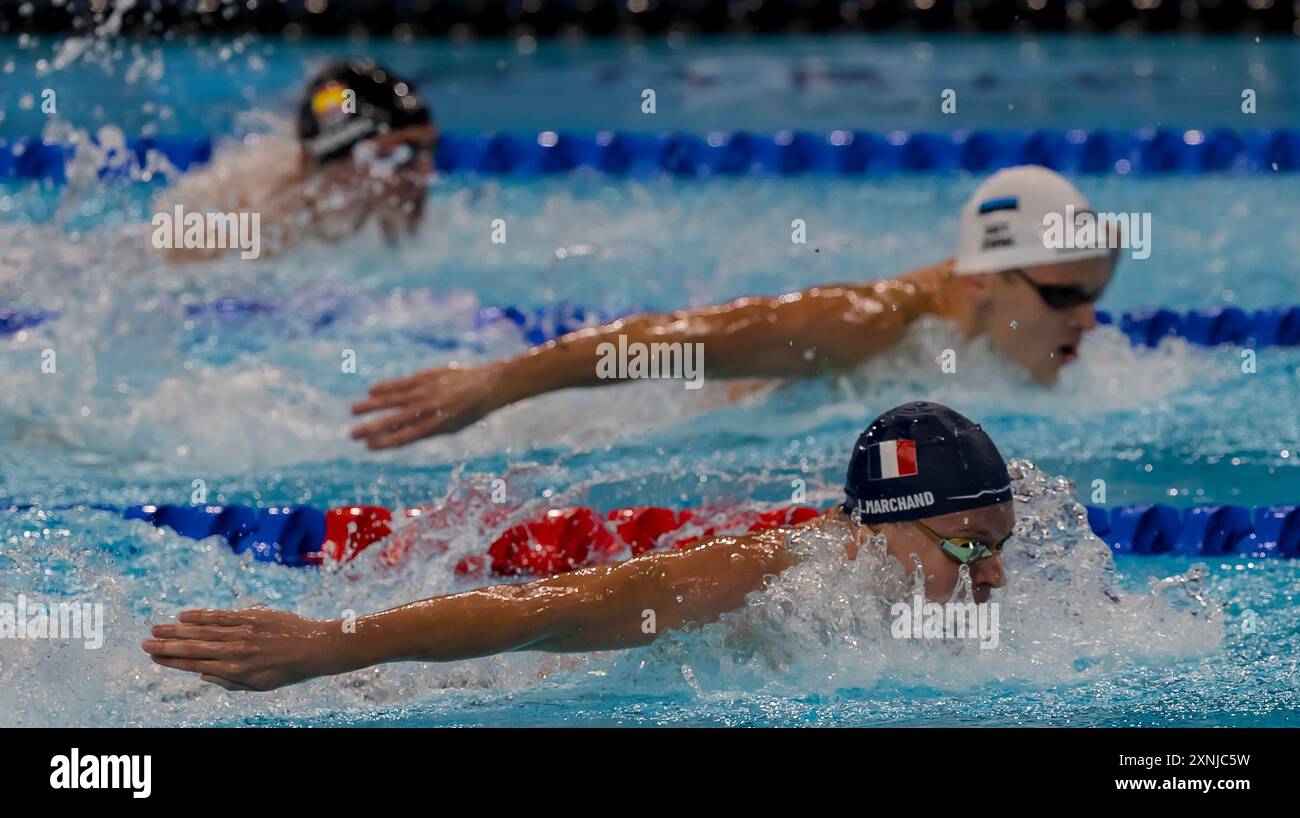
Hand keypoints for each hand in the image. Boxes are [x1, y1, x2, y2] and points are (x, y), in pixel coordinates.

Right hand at [142, 609, 347, 691]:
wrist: (316, 648)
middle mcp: (235, 651)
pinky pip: (221, 615)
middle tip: (144, 642)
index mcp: (235, 671)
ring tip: (156, 627)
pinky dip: (201, 615)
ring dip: (177, 629)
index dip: (171, 660)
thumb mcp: (259, 686)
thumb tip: (203, 674)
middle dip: (166, 644)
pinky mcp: (251, 616)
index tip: (153, 656)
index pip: (195, 664)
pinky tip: (184, 614)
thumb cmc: (287, 670)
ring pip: (203, 630)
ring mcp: (243, 632)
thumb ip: (229, 682)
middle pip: (193, 646)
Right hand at [350, 361, 507, 448]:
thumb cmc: (469, 410)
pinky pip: (403, 383)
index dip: (385, 442)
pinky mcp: (427, 377)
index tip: (368, 446)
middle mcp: (429, 410)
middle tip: (353, 435)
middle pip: (395, 421)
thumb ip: (426, 429)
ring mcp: (427, 392)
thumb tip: (400, 434)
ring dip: (372, 406)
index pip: (405, 437)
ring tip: (353, 411)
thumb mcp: (451, 426)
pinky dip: (387, 386)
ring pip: (394, 400)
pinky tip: (372, 390)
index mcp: (436, 426)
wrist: (489, 385)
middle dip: (372, 428)